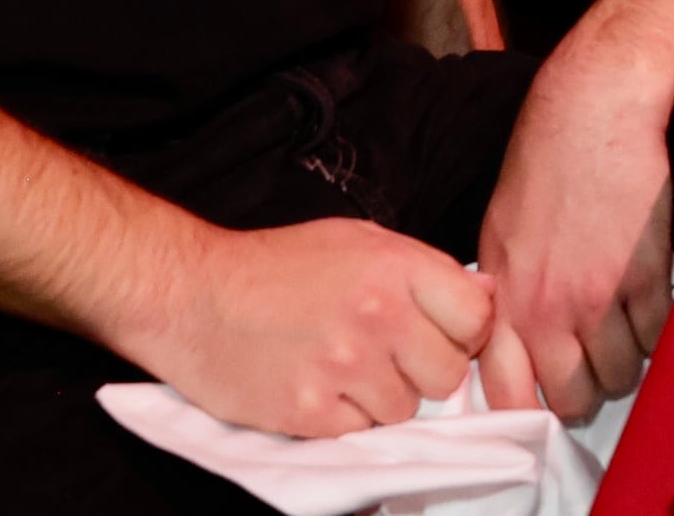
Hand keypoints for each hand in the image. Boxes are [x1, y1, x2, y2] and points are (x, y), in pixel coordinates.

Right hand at [127, 217, 491, 436]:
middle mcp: (378, 316)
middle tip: (389, 357)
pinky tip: (317, 387)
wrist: (191, 294)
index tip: (444, 334)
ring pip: (405, 409)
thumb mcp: (360, 242)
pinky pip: (360, 432)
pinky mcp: (308, 411)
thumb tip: (482, 297)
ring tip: (343, 369)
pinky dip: (343, 418)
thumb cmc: (276, 266)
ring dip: (382, 398)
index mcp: (396, 267)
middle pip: (448, 374)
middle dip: (425, 371)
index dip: (466, 331)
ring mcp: (343, 366)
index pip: (478, 317)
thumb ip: (423, 270)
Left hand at [475, 70, 673, 423]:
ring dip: (629, 359)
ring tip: (627, 325)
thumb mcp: (500, 235)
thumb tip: (521, 345)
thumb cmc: (544, 164)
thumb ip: (507, 296)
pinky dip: (657, 326)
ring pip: (621, 376)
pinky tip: (648, 297)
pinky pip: (656, 336)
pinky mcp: (642, 277)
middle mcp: (542, 308)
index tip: (550, 391)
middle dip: (589, 389)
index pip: (506, 394)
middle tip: (597, 361)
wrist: (592, 112)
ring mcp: (594, 297)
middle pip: (571, 399)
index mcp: (501, 299)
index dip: (532, 406)